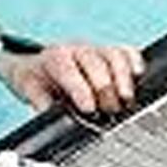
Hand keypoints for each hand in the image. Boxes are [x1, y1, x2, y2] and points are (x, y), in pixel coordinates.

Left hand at [0, 41, 144, 115]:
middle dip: (104, 88)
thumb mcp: (28, 89)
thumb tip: (51, 117)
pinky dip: (135, 62)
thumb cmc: (36, 78)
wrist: (37, 65)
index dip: (80, 88)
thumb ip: (40, 102)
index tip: (88, 108)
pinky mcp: (111, 53)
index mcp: (54, 57)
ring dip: (123, 79)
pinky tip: (138, 76)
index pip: (67, 68)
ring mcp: (96, 49)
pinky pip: (127, 52)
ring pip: (114, 55)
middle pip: (95, 62)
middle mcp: (76, 50)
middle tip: (108, 110)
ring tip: (125, 100)